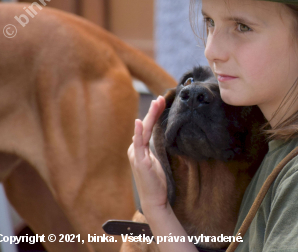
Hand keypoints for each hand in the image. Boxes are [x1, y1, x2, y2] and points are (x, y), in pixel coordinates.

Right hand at [128, 95, 169, 212]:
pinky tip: (138, 122)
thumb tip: (158, 134)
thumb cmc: (156, 181)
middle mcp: (135, 150)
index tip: (162, 101)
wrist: (154, 200)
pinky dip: (137, 132)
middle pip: (144, 126)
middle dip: (153, 111)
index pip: (146, 127)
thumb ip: (154, 147)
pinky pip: (139, 144)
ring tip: (156, 103)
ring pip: (142, 131)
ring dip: (149, 116)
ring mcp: (136, 155)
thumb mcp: (155, 160)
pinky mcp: (140, 162)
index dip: (153, 114)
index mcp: (138, 149)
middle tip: (161, 98)